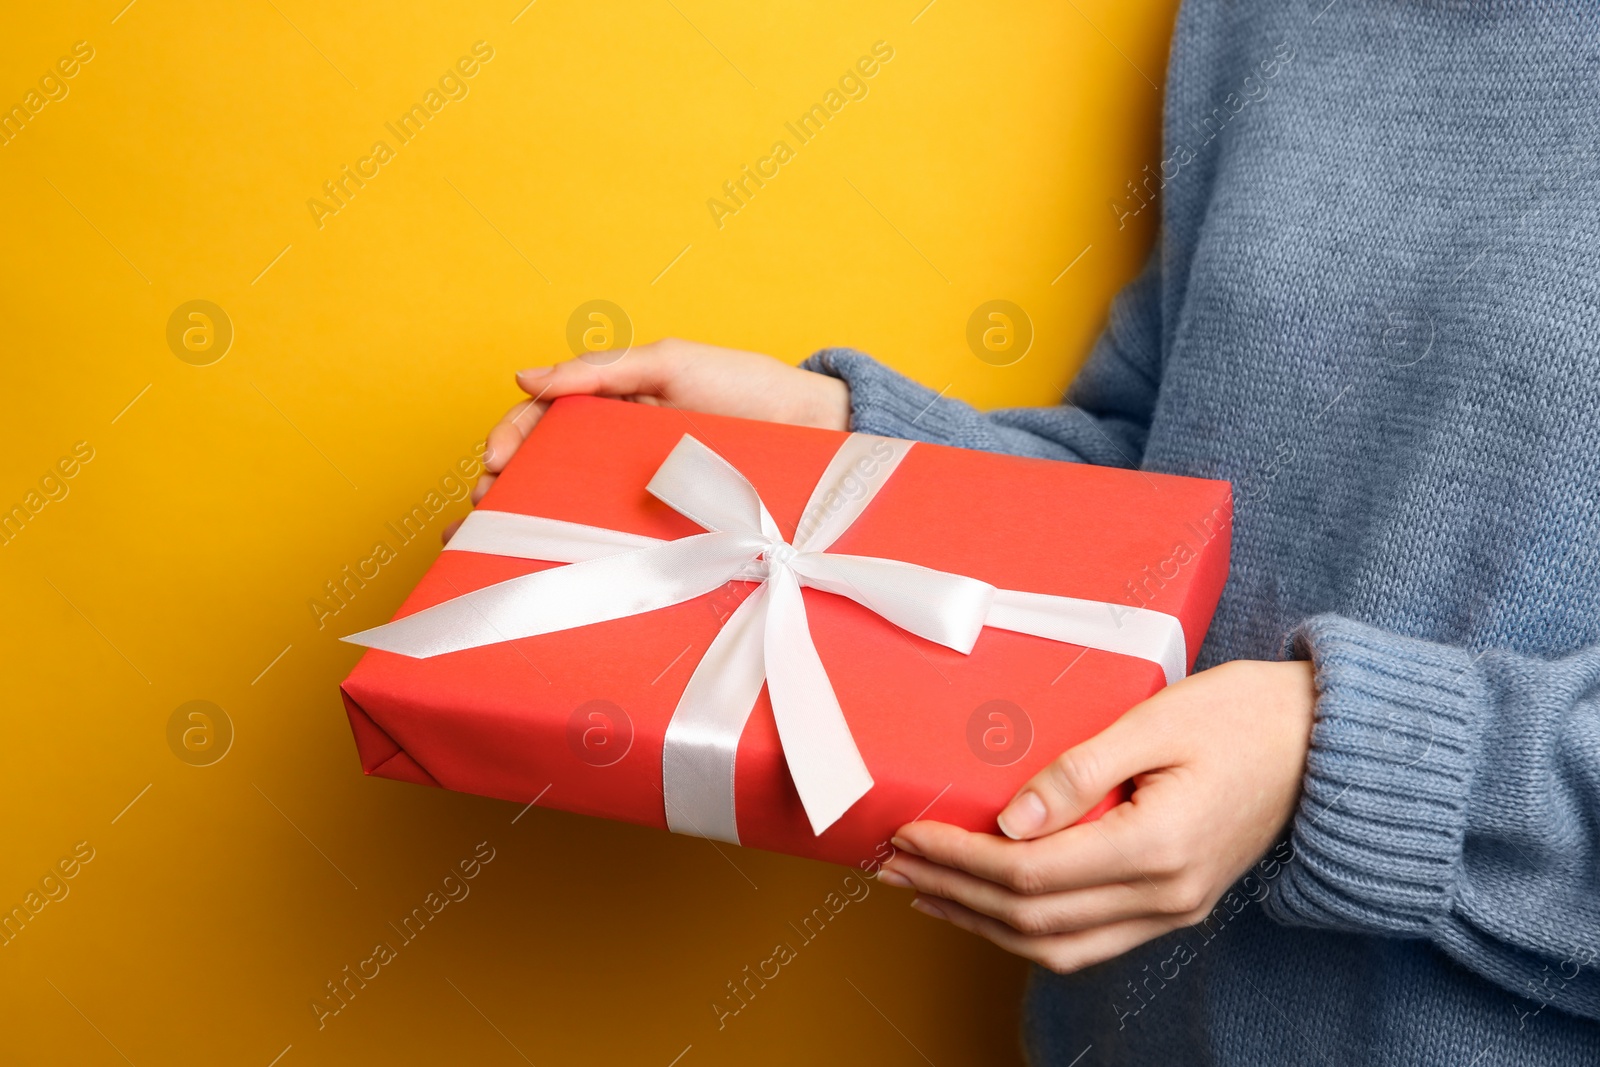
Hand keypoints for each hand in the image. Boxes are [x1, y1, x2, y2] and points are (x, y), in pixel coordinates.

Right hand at [444, 338, 850, 541]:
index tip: (496, 459)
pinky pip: (618, 538)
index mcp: (613, 406)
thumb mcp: (672, 363)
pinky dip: (582, 551)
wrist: (815, 431)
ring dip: (531, 521)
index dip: (513, 436)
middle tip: (487, 505)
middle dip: (509, 485)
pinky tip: (556, 565)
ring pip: (573, 506)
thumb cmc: (746, 387)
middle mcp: (618, 451)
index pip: (545, 419)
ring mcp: (640, 491)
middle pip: (548, 467)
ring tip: (499, 538)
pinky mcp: (667, 528)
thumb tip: (525, 376)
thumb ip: (601, 369)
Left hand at [877, 659, 1315, 972]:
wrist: (1325, 742)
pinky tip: (989, 909)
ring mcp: (1172, 909)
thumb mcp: (1158, 721)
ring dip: (981, 922)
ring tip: (923, 892)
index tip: (909, 833)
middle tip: (893, 863)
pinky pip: (1087, 940)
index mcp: (1158, 847)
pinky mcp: (1173, 904)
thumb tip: (1009, 818)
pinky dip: (1027, 931)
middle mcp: (1165, 895)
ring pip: (1056, 944)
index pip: (1030, 872)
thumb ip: (1080, 770)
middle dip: (953, 892)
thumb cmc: (1245, 715)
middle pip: (1031, 918)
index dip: (959, 858)